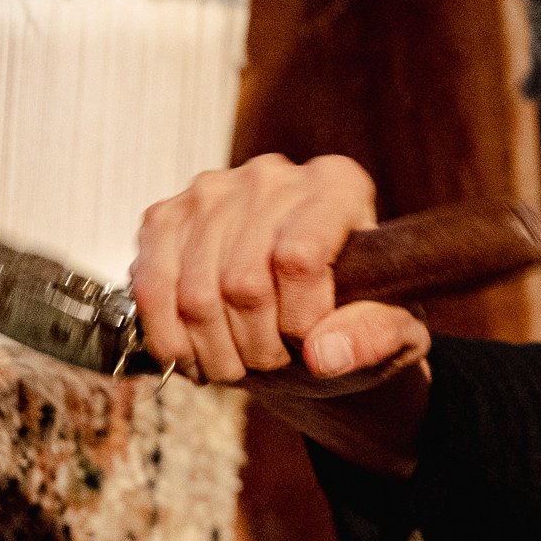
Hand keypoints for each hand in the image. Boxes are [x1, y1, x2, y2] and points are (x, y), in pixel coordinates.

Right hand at [130, 152, 431, 387]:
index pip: (298, 258)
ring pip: (194, 293)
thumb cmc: (352, 319)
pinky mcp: (164, 218)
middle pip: (243, 281)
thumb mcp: (390, 334)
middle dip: (257, 346)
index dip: (299, 321)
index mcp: (336, 185)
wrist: (306, 318)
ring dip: (214, 351)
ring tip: (240, 364)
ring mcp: (210, 191)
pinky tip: (194, 357)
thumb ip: (374, 339)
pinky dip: (169, 339)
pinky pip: (150, 288)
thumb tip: (324, 353)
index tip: (311, 344)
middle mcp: (271, 175)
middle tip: (273, 364)